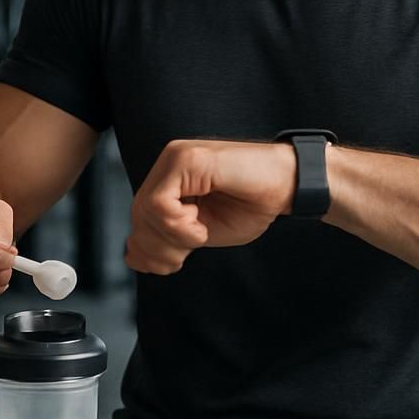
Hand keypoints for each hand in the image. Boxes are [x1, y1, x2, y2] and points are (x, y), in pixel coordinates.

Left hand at [125, 139, 295, 274]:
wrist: (287, 186)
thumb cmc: (252, 204)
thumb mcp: (200, 231)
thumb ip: (167, 239)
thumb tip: (132, 256)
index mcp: (170, 178)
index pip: (138, 217)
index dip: (150, 248)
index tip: (176, 260)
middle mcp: (168, 163)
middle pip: (138, 216)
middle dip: (160, 248)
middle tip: (190, 250)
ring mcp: (176, 157)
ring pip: (146, 211)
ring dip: (174, 238)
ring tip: (201, 233)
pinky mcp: (187, 159)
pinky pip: (161, 205)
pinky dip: (180, 227)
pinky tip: (201, 226)